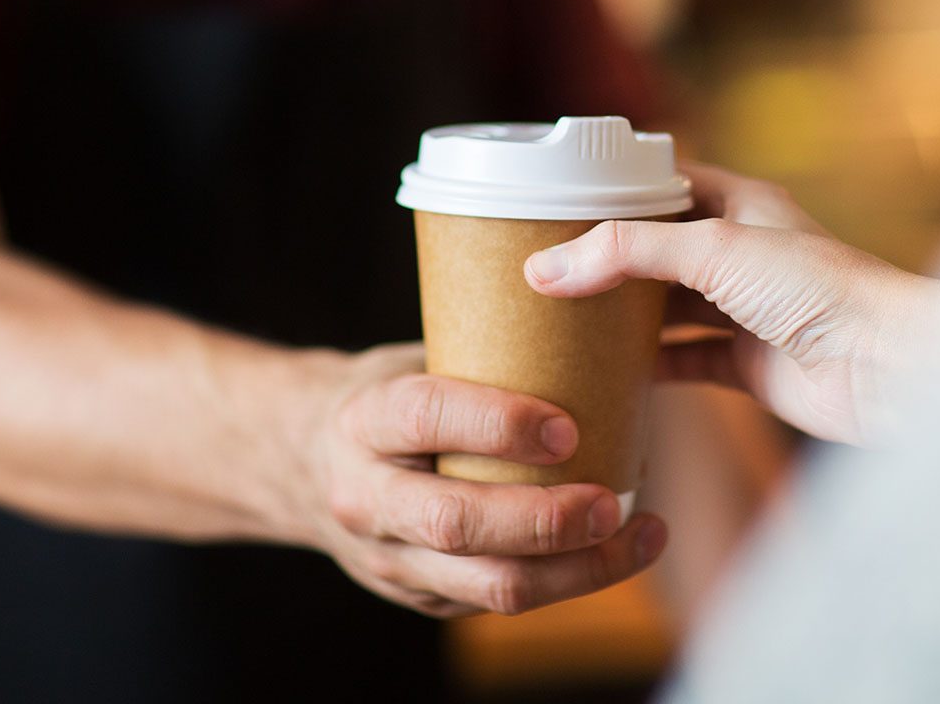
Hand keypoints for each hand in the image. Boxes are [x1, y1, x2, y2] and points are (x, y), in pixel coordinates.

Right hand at [298, 343, 666, 617]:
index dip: (497, 423)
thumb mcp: (407, 363)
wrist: (299, 461)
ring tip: (640, 534)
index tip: (566, 427)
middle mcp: (366, 496)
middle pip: (457, 521)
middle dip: (545, 518)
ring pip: (487, 585)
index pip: (424, 418)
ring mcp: (388, 558)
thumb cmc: (379, 396)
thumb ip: (476, 364)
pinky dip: (565, 580)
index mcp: (362, 419)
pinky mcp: (418, 596)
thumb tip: (587, 339)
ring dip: (576, 569)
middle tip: (612, 501)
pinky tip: (612, 550)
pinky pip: (497, 600)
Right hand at [524, 164, 939, 445]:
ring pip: (666, 307)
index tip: (559, 202)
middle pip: (657, 250)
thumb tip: (545, 268)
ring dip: (622, 315)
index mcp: (739, 204)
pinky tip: (606, 370)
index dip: (615, 189)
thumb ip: (626, 253)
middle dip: (607, 258)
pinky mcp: (744, 364)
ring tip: (563, 315)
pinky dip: (645, 367)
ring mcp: (741, 310)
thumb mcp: (712, 249)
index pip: (664, 183)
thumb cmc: (820, 289)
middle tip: (548, 264)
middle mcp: (739, 253)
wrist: (887, 369)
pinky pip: (682, 360)